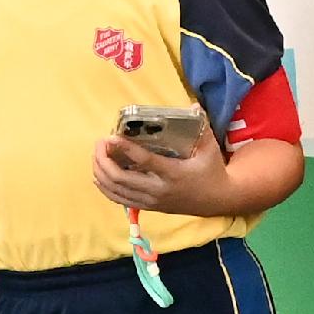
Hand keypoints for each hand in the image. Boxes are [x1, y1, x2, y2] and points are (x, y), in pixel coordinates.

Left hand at [92, 124, 219, 215]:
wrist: (217, 200)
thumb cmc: (212, 170)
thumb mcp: (210, 148)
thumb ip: (201, 126)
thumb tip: (192, 106)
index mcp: (173, 173)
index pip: (144, 161)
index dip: (125, 149)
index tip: (111, 137)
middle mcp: (159, 190)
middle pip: (121, 178)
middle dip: (104, 160)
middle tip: (100, 142)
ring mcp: (151, 201)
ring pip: (116, 191)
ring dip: (101, 172)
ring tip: (96, 154)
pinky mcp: (148, 207)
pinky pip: (120, 200)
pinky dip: (105, 188)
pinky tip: (98, 176)